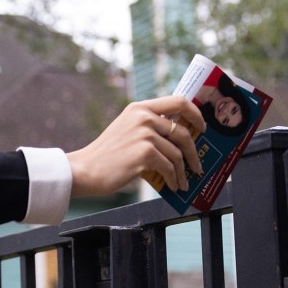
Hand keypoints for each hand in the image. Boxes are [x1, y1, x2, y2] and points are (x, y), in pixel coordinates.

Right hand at [66, 95, 205, 196]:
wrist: (86, 170)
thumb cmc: (107, 155)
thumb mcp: (127, 129)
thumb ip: (149, 127)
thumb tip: (180, 138)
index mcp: (140, 108)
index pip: (179, 101)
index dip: (196, 114)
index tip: (201, 128)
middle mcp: (143, 117)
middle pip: (183, 131)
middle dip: (194, 152)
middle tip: (197, 164)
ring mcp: (144, 134)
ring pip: (177, 153)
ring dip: (183, 171)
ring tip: (183, 181)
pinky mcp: (145, 153)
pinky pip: (169, 167)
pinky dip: (174, 179)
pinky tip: (173, 186)